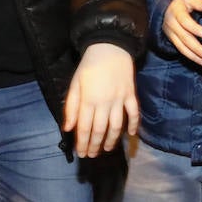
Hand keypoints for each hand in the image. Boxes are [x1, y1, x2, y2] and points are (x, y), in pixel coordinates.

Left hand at [63, 43, 137, 157]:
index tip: (81, 153)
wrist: (109, 46)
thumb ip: (71, 106)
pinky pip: (134, 112)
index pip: (85, 127)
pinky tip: (132, 135)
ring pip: (117, 125)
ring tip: (106, 149)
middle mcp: (104, 102)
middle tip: (92, 155)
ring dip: (112, 140)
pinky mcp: (131, 94)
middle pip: (100, 129)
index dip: (83, 143)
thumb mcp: (75, 84)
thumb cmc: (89, 65)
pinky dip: (134, 124)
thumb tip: (68, 128)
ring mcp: (119, 99)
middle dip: (95, 145)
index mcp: (88, 100)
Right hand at [163, 0, 201, 68]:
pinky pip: (182, 51)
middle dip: (197, 48)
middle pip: (184, 38)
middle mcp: (172, 25)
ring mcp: (171, 35)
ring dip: (195, 57)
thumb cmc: (180, 4)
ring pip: (183, 48)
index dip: (194, 28)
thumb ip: (200, 3)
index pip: (185, 21)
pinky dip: (193, 58)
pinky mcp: (173, 42)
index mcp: (176, 12)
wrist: (164, 10)